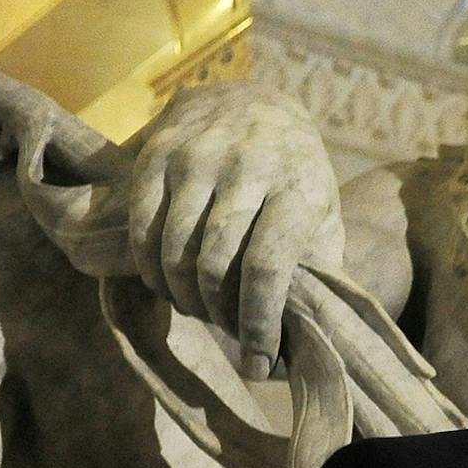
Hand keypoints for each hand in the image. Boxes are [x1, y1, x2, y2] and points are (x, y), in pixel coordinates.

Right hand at [127, 80, 343, 377]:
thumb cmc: (297, 176)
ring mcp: (197, 160)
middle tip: (228, 331)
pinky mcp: (158, 156)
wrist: (254, 103)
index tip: (258, 364)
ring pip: (174, 250)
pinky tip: (167, 284)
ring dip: (183, 297)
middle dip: (219, 314)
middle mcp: (247, 170)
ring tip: (200, 310)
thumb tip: (311, 339)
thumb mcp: (324, 214)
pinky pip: (143, 229)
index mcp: (296, 189)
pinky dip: (151, 270)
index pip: (267, 268)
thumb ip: (321, 268)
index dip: (258, 324)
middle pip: (214, 264)